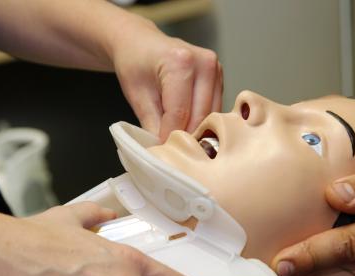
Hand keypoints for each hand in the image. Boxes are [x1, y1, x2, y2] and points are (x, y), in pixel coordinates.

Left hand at [109, 17, 222, 140]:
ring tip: (177, 139)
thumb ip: (151, 125)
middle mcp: (204, 63)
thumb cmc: (135, 63)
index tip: (162, 153)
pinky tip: (186, 125)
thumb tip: (163, 152)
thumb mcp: (136, 95)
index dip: (170, 137)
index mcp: (180, 62)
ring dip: (194, 131)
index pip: (180, 113)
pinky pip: (213, 110)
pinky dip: (200, 121)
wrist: (141, 42)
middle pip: (200, 116)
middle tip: (170, 151)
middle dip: (184, 137)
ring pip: (210, 116)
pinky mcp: (219, 78)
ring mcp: (216, 69)